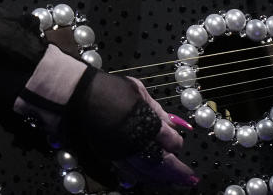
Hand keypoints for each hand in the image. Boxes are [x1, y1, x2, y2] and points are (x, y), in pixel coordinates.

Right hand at [63, 68, 198, 188]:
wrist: (79, 96)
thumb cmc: (110, 88)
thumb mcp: (139, 91)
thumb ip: (156, 109)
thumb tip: (171, 124)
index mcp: (145, 122)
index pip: (170, 142)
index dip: (177, 143)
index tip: (179, 142)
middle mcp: (134, 141)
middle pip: (161, 164)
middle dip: (178, 173)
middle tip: (192, 179)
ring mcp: (120, 152)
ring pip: (146, 173)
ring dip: (163, 180)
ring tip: (177, 183)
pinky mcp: (110, 156)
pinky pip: (130, 173)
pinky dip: (143, 178)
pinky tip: (152, 179)